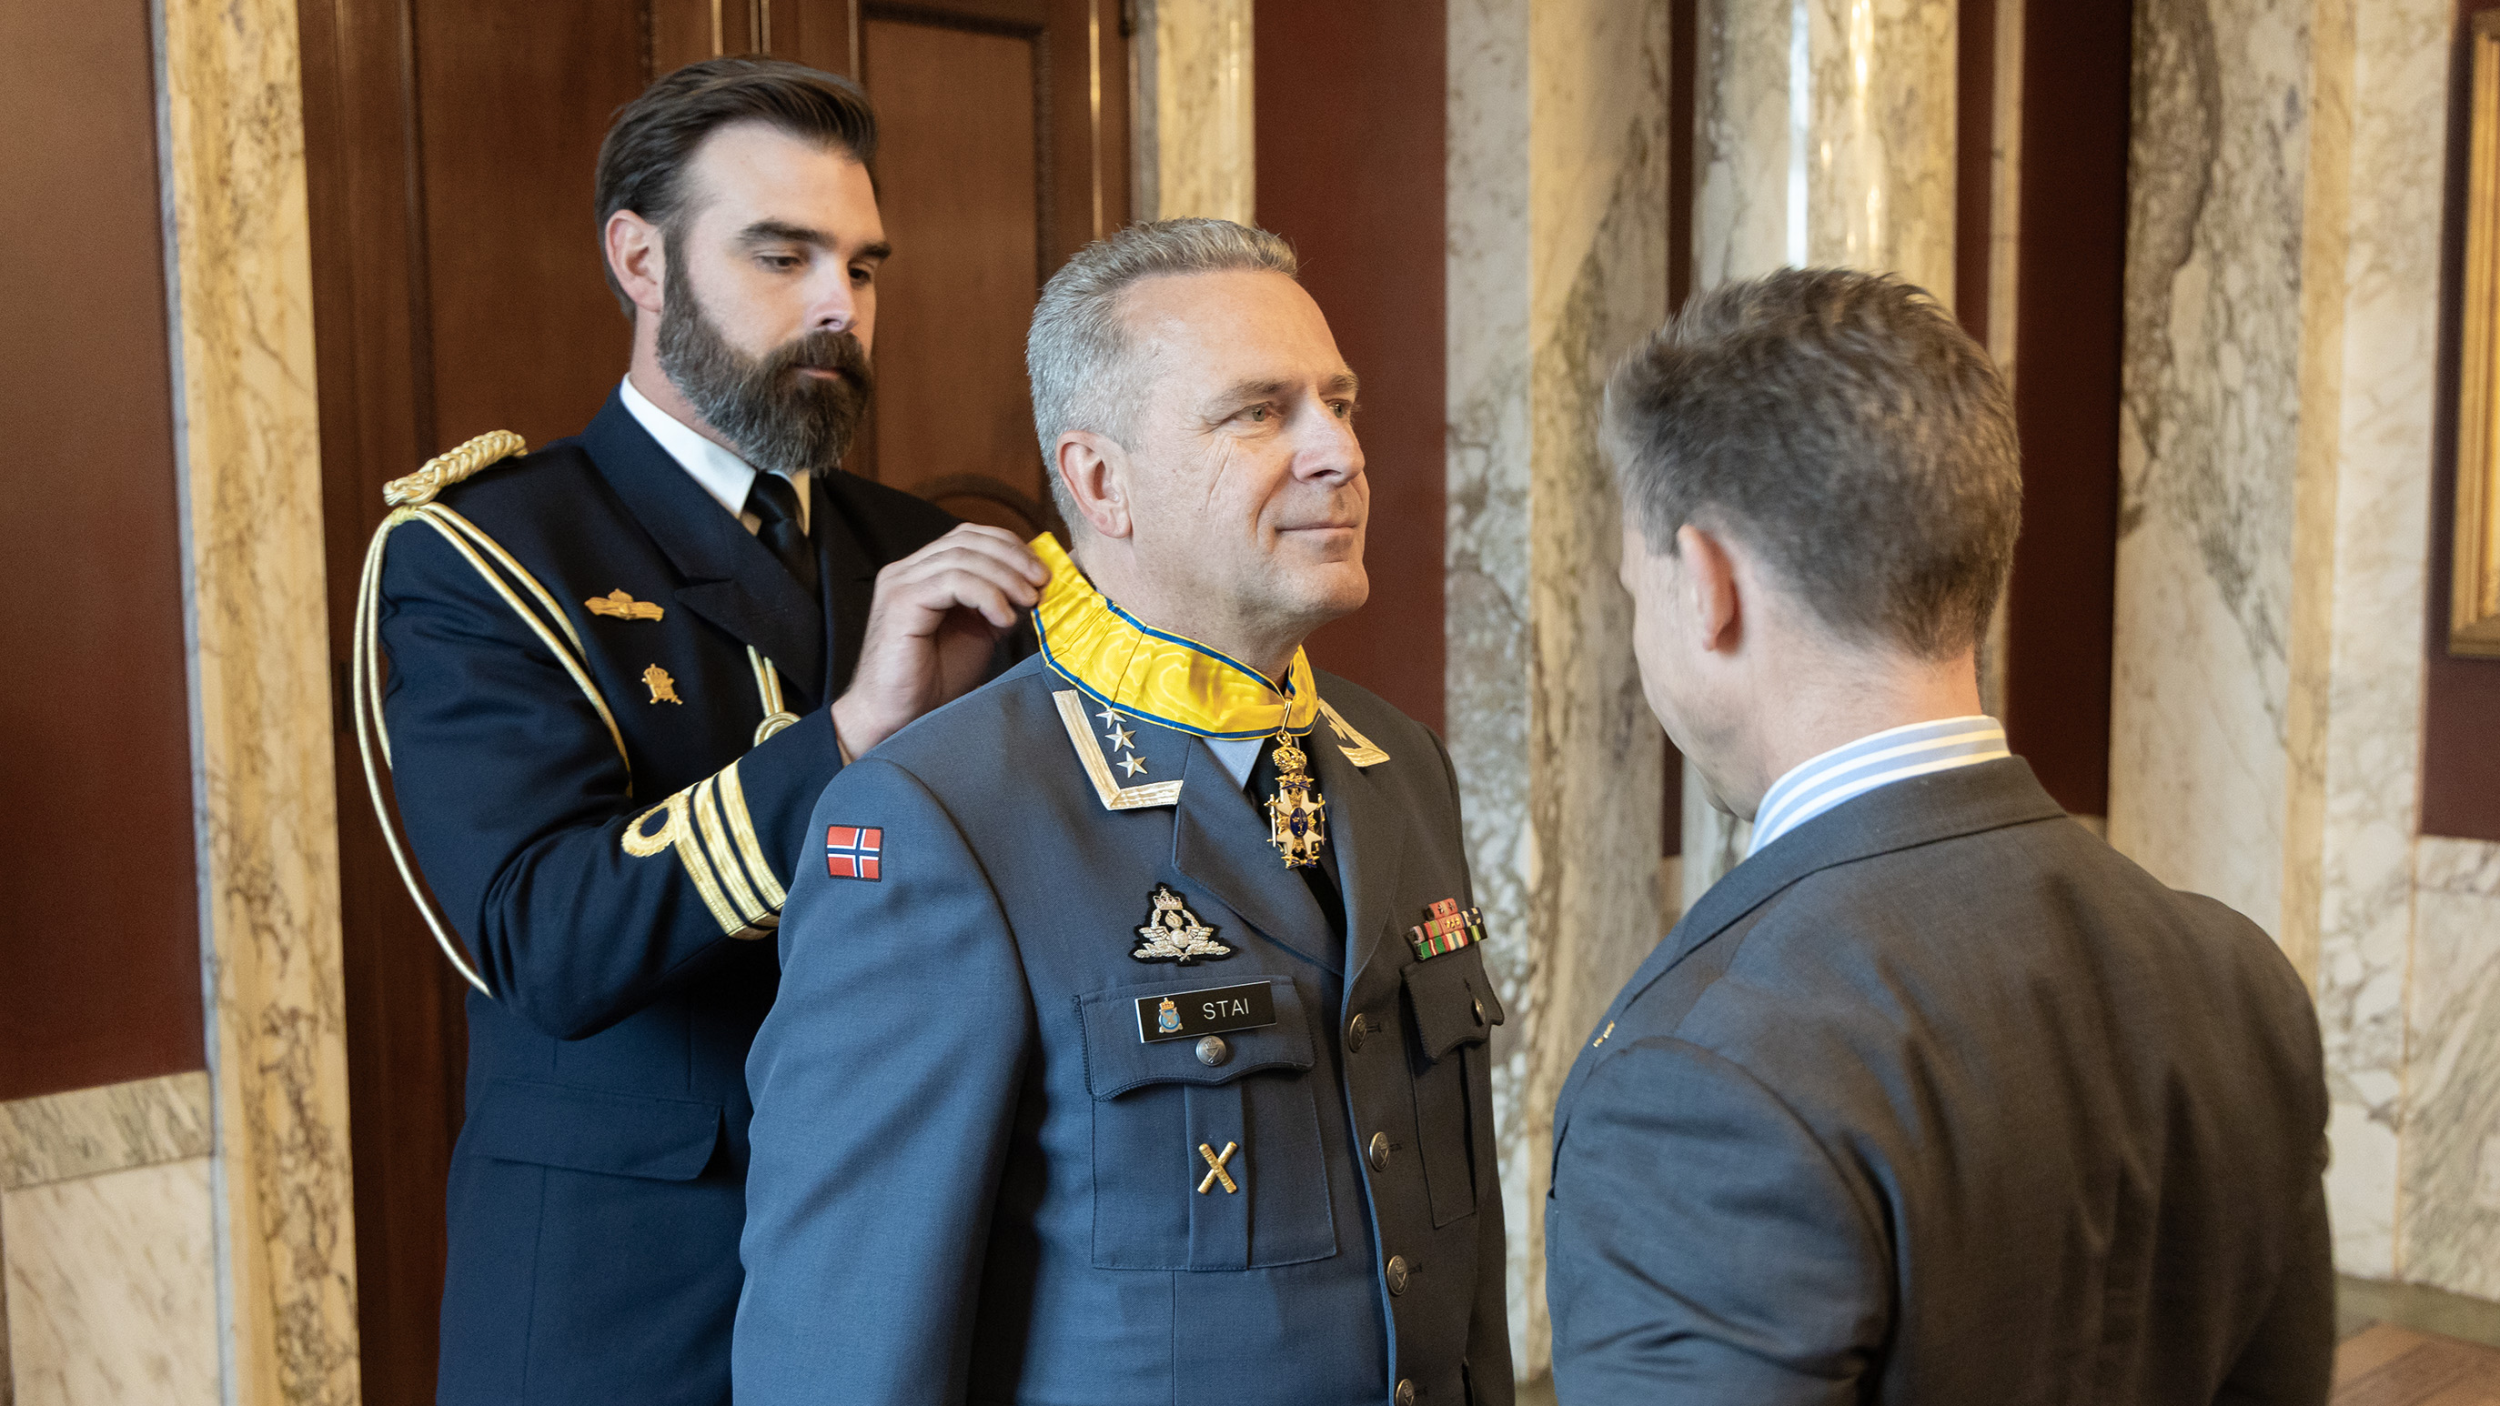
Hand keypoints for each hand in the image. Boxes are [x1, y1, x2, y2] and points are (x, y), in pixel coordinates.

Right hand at [831, 524, 1045, 755]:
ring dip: (1006, 576)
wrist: (896, 718)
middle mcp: (908, 570)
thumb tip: (1035, 586)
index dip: (1010, 546)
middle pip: (968, 539)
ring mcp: (901, 583)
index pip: (970, 536)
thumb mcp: (978, 633)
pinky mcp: (901, 601)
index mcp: (924, 572)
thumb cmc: (933, 681)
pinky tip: (1004, 619)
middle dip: (1013, 557)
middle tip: (1042, 581)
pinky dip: (987, 595)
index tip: (1041, 571)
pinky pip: (953, 581)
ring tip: (1029, 601)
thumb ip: (998, 604)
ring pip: (963, 557)